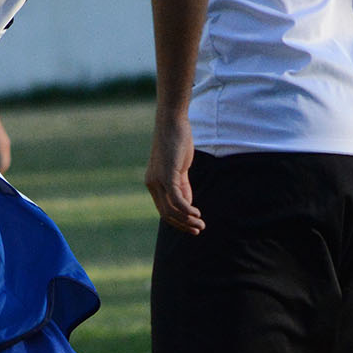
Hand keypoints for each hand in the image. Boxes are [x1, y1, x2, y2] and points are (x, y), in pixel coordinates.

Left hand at [145, 110, 203, 233]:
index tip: (193, 227)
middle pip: (166, 214)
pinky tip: (196, 213)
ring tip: (200, 224)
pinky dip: (186, 209)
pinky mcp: (167, 174)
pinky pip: (176, 198)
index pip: (164, 210)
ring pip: (170, 209)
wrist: (172, 122)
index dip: (178, 222)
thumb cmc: (177, 142)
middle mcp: (152, 184)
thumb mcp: (179, 168)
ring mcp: (158, 180)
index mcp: (153, 183)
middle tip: (198, 230)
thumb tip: (188, 204)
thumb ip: (182, 185)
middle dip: (182, 225)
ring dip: (186, 219)